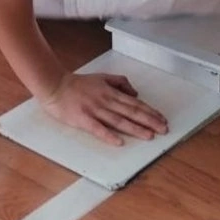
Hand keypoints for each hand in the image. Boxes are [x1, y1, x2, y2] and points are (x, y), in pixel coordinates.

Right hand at [40, 72, 168, 146]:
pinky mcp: (82, 119)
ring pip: (118, 120)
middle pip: (131, 112)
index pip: (135, 103)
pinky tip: (119, 142)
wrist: (54, 85)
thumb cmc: (78, 83)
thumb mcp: (102, 77)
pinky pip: (97, 128)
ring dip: (135, 128)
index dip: (150, 111)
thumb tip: (135, 93)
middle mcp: (106, 101)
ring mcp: (94, 110)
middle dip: (149, 121)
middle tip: (164, 129)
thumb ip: (119, 83)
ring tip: (150, 136)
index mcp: (110, 92)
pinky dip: (108, 135)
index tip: (162, 119)